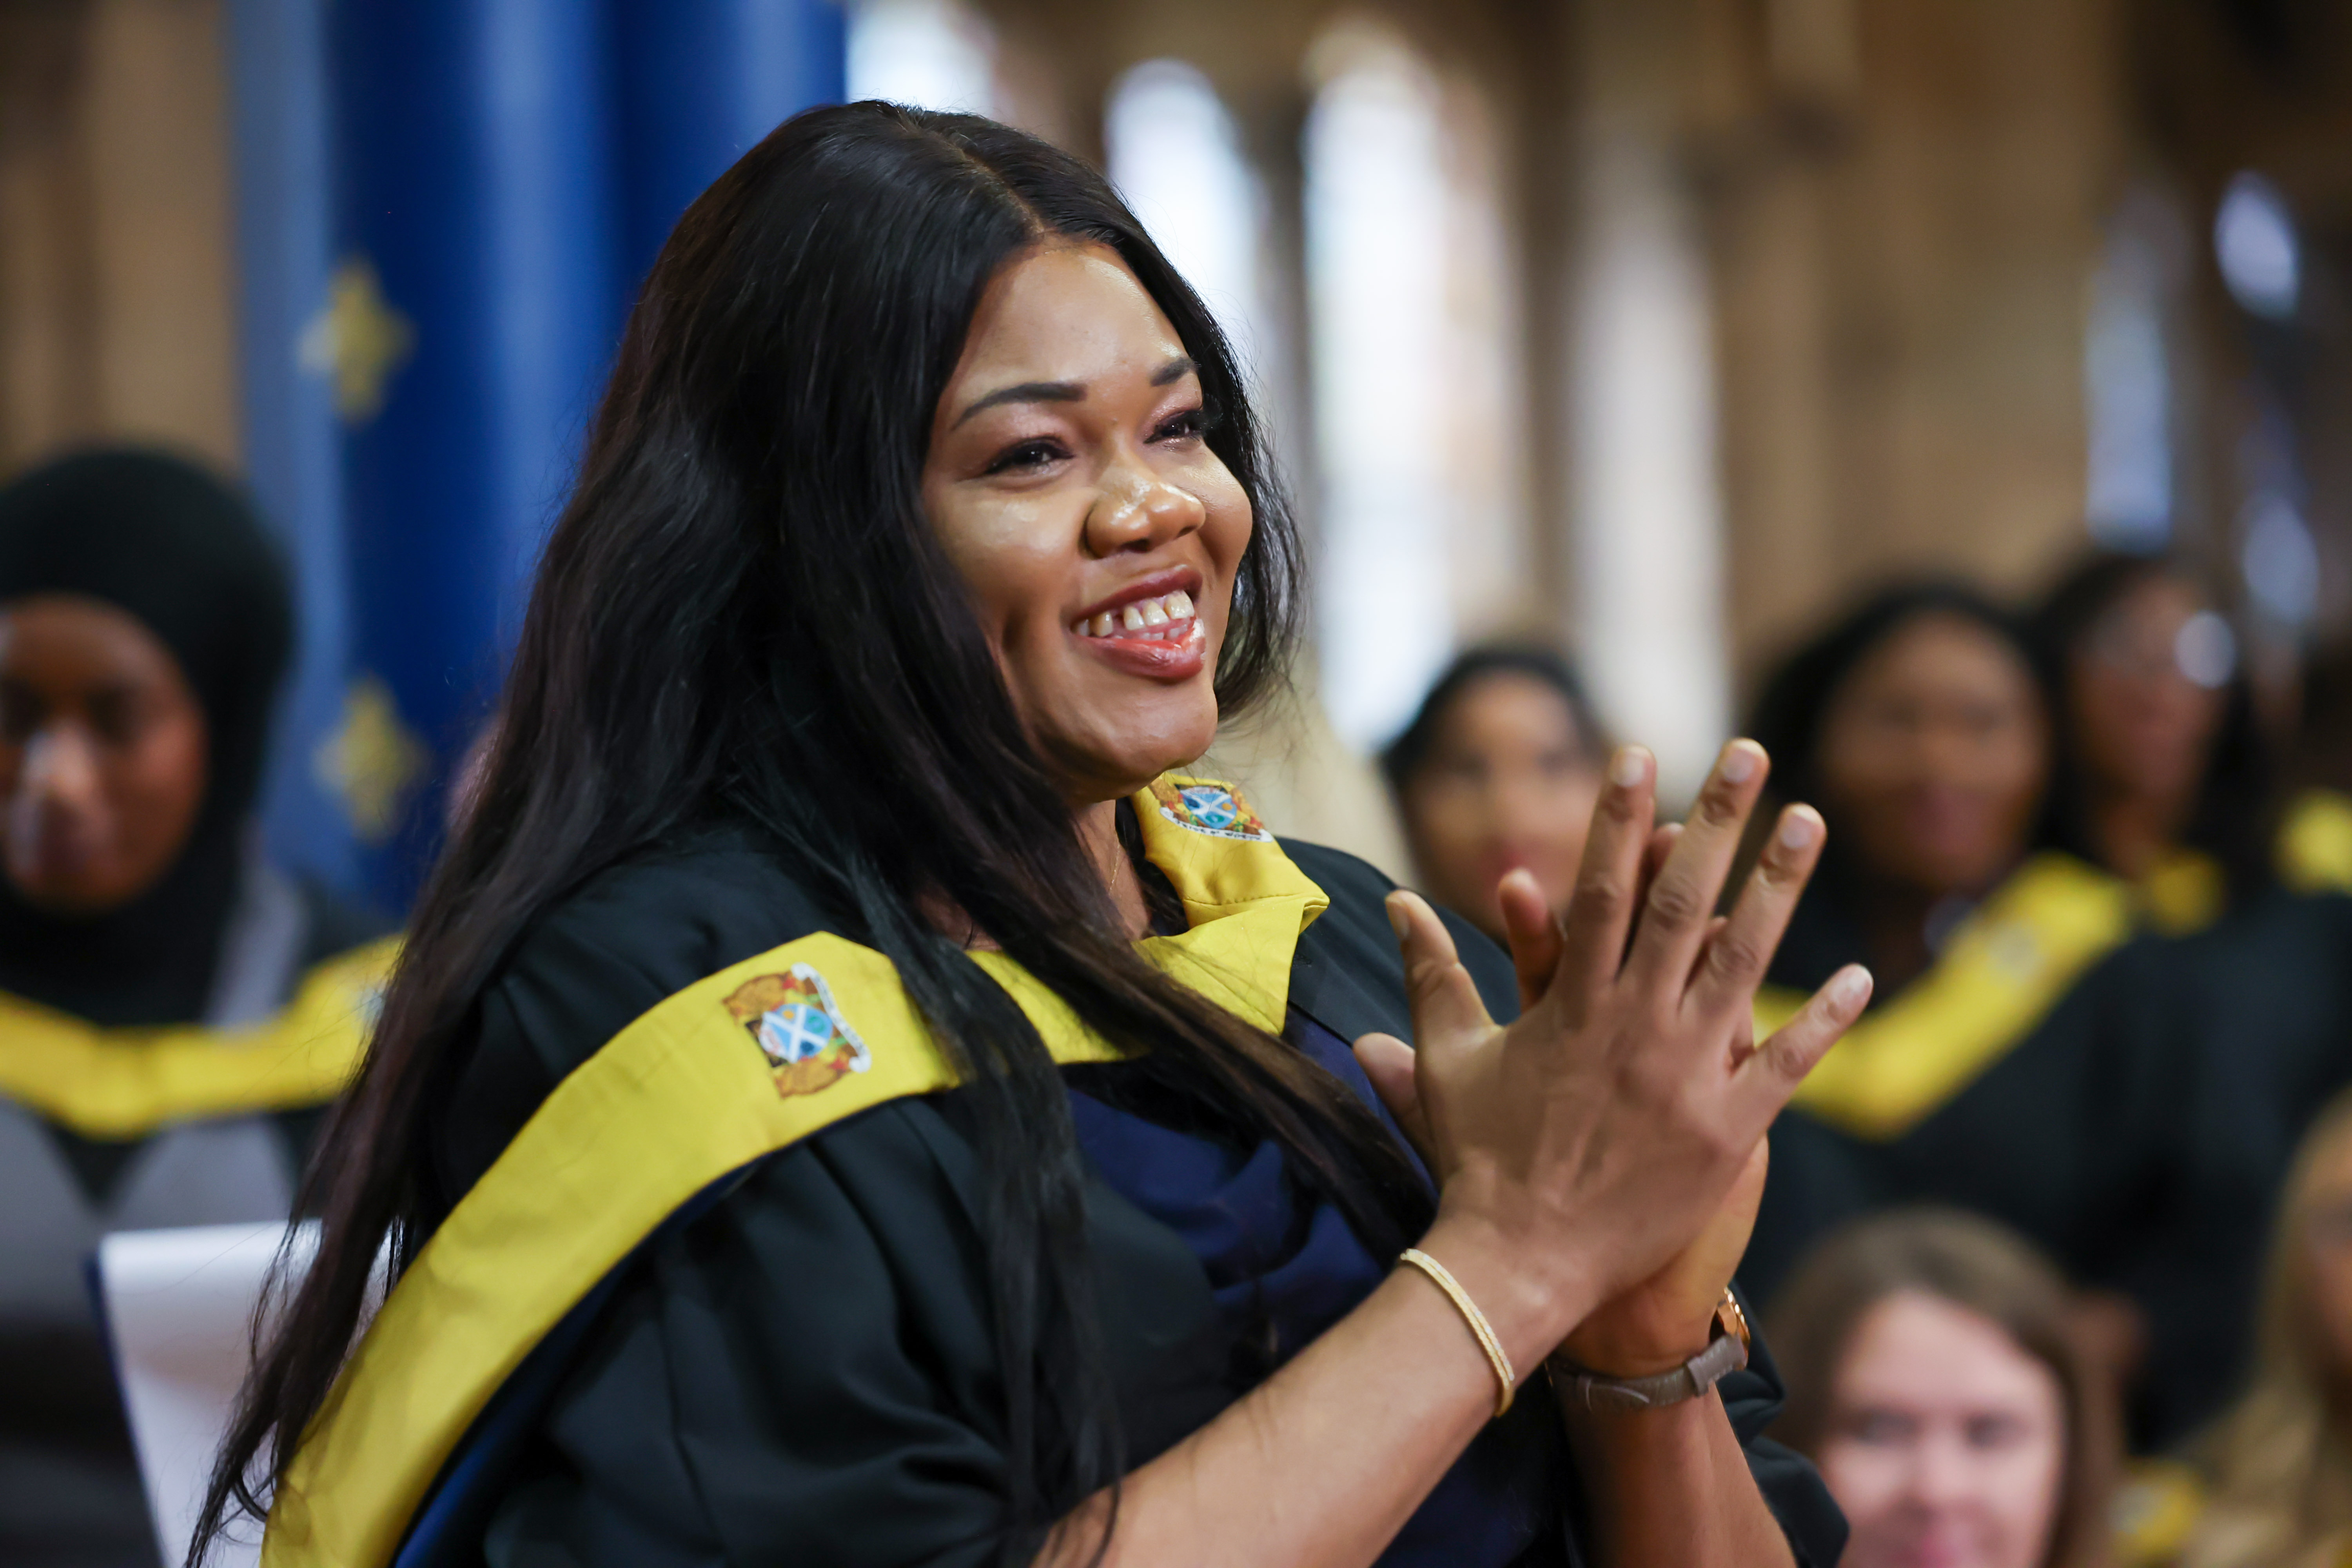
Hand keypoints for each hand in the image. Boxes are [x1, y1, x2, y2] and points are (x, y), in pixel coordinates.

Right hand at [1353, 741, 1871, 1362]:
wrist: (1520, 1262)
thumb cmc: (1478, 1159)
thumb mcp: (1447, 1058)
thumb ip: (1431, 973)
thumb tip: (1397, 902)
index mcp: (1571, 1003)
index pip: (1601, 887)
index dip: (1620, 816)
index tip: (1639, 753)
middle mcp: (1635, 1026)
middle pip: (1681, 902)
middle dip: (1717, 821)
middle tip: (1749, 753)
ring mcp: (1686, 1077)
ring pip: (1745, 963)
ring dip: (1781, 888)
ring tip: (1809, 820)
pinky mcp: (1727, 1132)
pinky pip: (1787, 1065)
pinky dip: (1828, 1021)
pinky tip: (1865, 976)